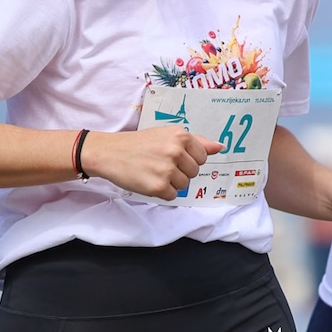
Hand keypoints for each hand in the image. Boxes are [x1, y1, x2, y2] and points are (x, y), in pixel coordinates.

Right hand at [86, 126, 221, 198]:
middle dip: (180, 171)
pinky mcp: (159, 187)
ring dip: (171, 182)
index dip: (187, 159)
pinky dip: (162, 192)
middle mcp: (176, 151)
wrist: (110, 153)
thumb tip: (220, 147)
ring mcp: (168, 170)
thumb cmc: (140, 144)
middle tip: (159, 164)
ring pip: (184, 185)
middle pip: (194, 172)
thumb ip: (196, 142)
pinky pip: (173, 195)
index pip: (202, 157)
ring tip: (153, 171)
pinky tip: (149, 180)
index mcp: (181, 135)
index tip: (171, 156)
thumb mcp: (168, 135)